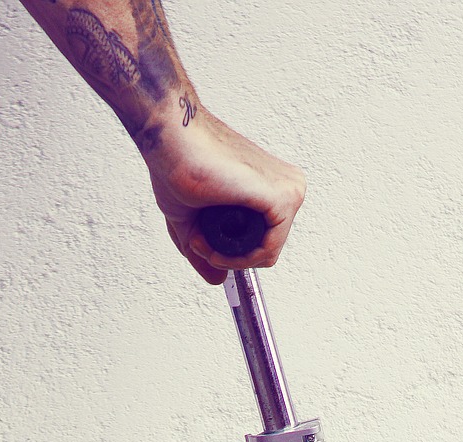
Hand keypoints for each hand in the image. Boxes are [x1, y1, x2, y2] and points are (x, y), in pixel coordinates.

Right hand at [146, 110, 305, 283]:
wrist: (172, 139)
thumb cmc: (178, 165)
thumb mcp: (192, 221)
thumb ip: (206, 251)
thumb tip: (217, 280)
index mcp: (272, 187)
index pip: (265, 239)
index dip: (229, 252)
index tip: (200, 240)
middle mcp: (287, 187)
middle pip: (267, 248)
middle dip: (229, 256)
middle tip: (198, 240)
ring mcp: (289, 191)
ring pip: (267, 253)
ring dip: (230, 257)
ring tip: (202, 239)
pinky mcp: (284, 198)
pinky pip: (268, 251)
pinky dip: (237, 257)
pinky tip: (212, 244)